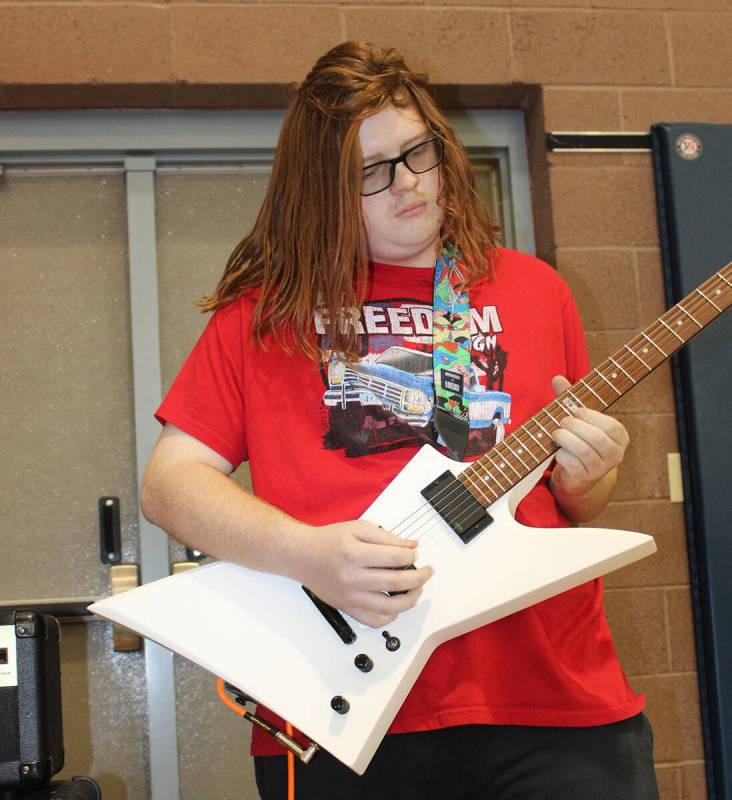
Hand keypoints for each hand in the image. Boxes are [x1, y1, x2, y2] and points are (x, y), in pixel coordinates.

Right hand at [296, 520, 433, 628]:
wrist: (301, 555)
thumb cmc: (328, 540)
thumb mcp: (358, 528)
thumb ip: (387, 537)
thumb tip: (411, 547)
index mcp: (355, 553)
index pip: (395, 558)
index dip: (411, 557)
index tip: (415, 555)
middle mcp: (352, 577)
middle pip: (396, 583)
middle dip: (419, 578)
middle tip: (427, 572)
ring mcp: (350, 596)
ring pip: (389, 607)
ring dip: (410, 599)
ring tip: (417, 590)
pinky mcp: (347, 608)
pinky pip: (374, 621)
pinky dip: (390, 616)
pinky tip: (396, 606)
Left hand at [549, 375, 628, 507]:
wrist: (577, 475)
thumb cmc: (579, 439)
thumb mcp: (578, 419)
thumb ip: (569, 398)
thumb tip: (557, 377)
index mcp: (620, 437)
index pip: (611, 425)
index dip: (591, 416)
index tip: (577, 411)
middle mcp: (616, 454)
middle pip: (596, 438)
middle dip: (575, 426)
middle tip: (562, 422)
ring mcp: (601, 469)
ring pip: (583, 451)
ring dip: (565, 439)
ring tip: (556, 434)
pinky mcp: (585, 478)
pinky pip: (572, 464)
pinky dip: (561, 454)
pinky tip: (558, 451)